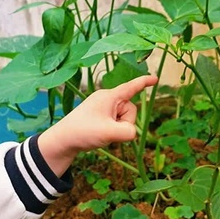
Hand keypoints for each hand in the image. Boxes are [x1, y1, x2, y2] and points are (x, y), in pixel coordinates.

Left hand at [38, 75, 157, 176]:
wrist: (63, 140)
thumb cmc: (83, 132)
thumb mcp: (108, 132)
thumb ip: (128, 132)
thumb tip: (133, 133)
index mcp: (109, 96)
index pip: (131, 87)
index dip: (144, 82)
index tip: (156, 78)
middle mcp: (107, 99)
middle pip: (131, 110)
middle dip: (125, 123)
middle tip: (106, 130)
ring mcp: (104, 108)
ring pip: (125, 119)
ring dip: (118, 129)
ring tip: (101, 132)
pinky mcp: (101, 117)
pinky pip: (117, 124)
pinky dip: (113, 131)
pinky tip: (100, 135)